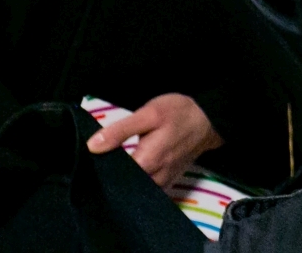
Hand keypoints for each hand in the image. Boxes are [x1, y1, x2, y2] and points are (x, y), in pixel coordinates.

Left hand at [85, 92, 223, 189]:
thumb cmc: (179, 113)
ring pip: (134, 189)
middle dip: (112, 174)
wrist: (209, 119)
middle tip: (104, 156)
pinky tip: (134, 167)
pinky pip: (147, 189)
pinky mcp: (168, 182)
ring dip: (125, 179)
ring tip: (119, 162)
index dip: (99, 168)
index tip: (94, 157)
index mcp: (146, 164)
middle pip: (123, 185)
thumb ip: (120, 131)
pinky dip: (138, 181)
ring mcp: (163, 183)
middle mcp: (154, 180)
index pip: (112, 177)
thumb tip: (91, 146)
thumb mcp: (149, 114)